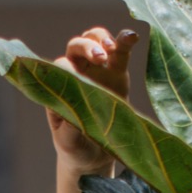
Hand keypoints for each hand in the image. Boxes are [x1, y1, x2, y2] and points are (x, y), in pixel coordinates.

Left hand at [47, 26, 138, 176]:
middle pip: (76, 47)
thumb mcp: (69, 142)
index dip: (68, 67)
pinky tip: (132, 36)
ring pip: (95, 41)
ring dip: (102, 39)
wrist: (93, 156)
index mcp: (59, 87)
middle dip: (87, 47)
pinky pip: (121, 53)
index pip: (59, 67)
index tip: (77, 77)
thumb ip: (70, 127)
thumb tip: (75, 111)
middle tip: (99, 57)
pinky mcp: (117, 74)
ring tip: (112, 48)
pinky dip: (125, 41)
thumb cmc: (75, 146)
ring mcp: (97, 71)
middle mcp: (75, 73)